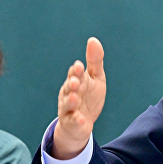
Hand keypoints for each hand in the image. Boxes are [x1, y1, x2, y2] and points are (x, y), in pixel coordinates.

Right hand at [52, 37, 105, 159]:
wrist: (82, 123)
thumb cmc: (89, 97)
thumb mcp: (95, 78)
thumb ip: (94, 61)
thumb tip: (93, 40)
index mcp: (76, 81)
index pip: (74, 74)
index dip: (76, 71)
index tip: (79, 66)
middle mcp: (69, 93)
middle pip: (68, 88)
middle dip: (71, 84)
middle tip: (75, 81)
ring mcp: (69, 109)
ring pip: (67, 104)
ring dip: (70, 101)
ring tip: (74, 98)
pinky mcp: (72, 123)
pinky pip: (72, 122)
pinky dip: (76, 120)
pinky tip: (81, 119)